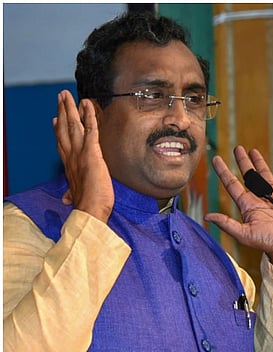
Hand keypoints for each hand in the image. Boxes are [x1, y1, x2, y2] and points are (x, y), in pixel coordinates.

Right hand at [53, 90, 113, 220]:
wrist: (90, 210)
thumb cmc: (88, 206)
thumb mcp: (77, 197)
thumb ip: (72, 194)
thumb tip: (67, 199)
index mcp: (69, 166)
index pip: (62, 144)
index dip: (58, 130)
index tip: (55, 120)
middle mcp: (71, 156)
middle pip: (64, 129)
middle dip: (62, 111)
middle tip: (61, 98)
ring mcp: (80, 154)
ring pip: (73, 126)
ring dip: (71, 108)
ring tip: (68, 95)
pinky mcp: (92, 153)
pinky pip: (90, 130)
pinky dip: (89, 116)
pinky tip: (88, 104)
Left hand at [207, 146, 272, 277]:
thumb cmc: (269, 243)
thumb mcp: (245, 235)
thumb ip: (227, 224)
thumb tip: (207, 216)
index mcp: (247, 205)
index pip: (232, 184)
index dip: (223, 171)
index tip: (216, 159)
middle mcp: (259, 197)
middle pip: (248, 175)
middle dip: (242, 161)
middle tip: (237, 148)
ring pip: (264, 173)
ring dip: (258, 162)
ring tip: (252, 150)